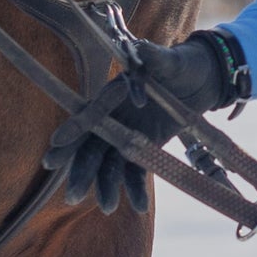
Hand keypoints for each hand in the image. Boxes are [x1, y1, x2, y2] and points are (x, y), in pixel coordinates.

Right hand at [43, 30, 246, 213]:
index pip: (89, 114)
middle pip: (93, 145)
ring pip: (110, 163)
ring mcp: (130, 133)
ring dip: (106, 185)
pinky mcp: (146, 146)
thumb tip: (143, 48)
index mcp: (115, 93)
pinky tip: (139, 206)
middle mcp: (116, 115)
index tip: (53, 153)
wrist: (202, 79)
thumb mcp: (170, 61)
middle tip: (73, 196)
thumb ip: (156, 58)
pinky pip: (136, 170)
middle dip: (82, 170)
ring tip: (108, 208)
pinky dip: (135, 187)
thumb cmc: (182, 63)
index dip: (72, 132)